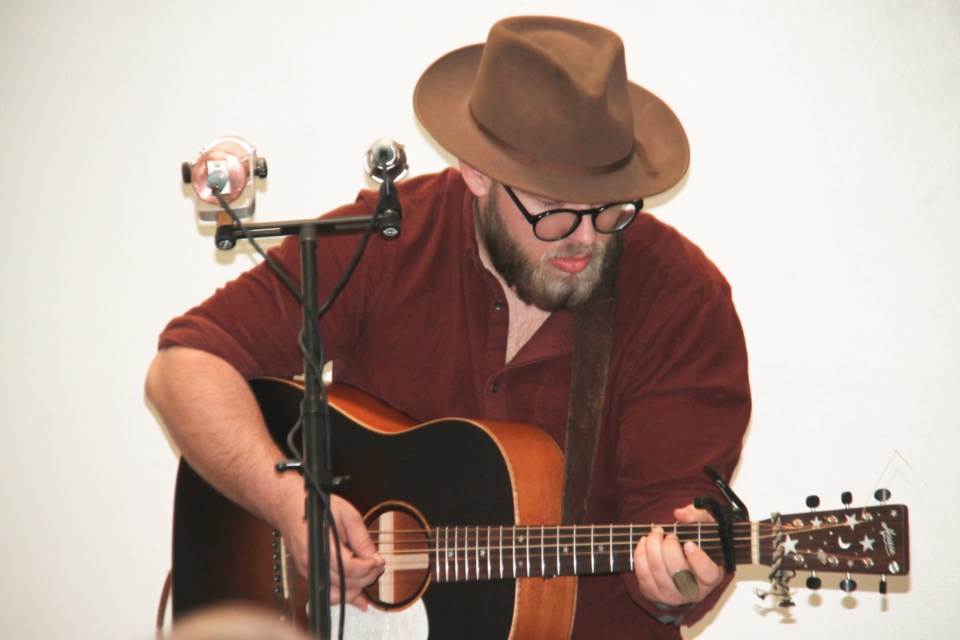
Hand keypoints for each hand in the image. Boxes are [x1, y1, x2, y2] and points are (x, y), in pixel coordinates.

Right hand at [279, 493, 385, 610]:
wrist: (290, 508)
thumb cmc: (318, 508)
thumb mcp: (347, 516)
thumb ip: (361, 539)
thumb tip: (374, 558)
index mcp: (321, 546)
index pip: (348, 568)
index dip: (368, 567)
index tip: (379, 560)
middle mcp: (312, 563)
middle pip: (344, 583)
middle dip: (367, 577)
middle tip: (379, 565)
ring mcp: (308, 571)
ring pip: (336, 594)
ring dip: (357, 589)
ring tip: (369, 575)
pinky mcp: (309, 575)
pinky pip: (328, 592)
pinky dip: (344, 594)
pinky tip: (357, 593)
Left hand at [632, 504, 723, 605]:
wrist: (682, 558)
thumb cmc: (697, 541)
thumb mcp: (704, 525)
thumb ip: (696, 516)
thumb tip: (680, 514)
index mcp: (711, 576)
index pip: (707, 574)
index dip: (697, 559)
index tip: (688, 544)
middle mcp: (693, 591)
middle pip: (677, 571)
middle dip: (668, 547)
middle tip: (668, 534)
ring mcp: (673, 596)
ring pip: (658, 571)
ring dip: (652, 547)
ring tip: (655, 533)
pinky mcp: (655, 594)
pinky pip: (643, 576)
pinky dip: (640, 556)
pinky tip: (644, 543)